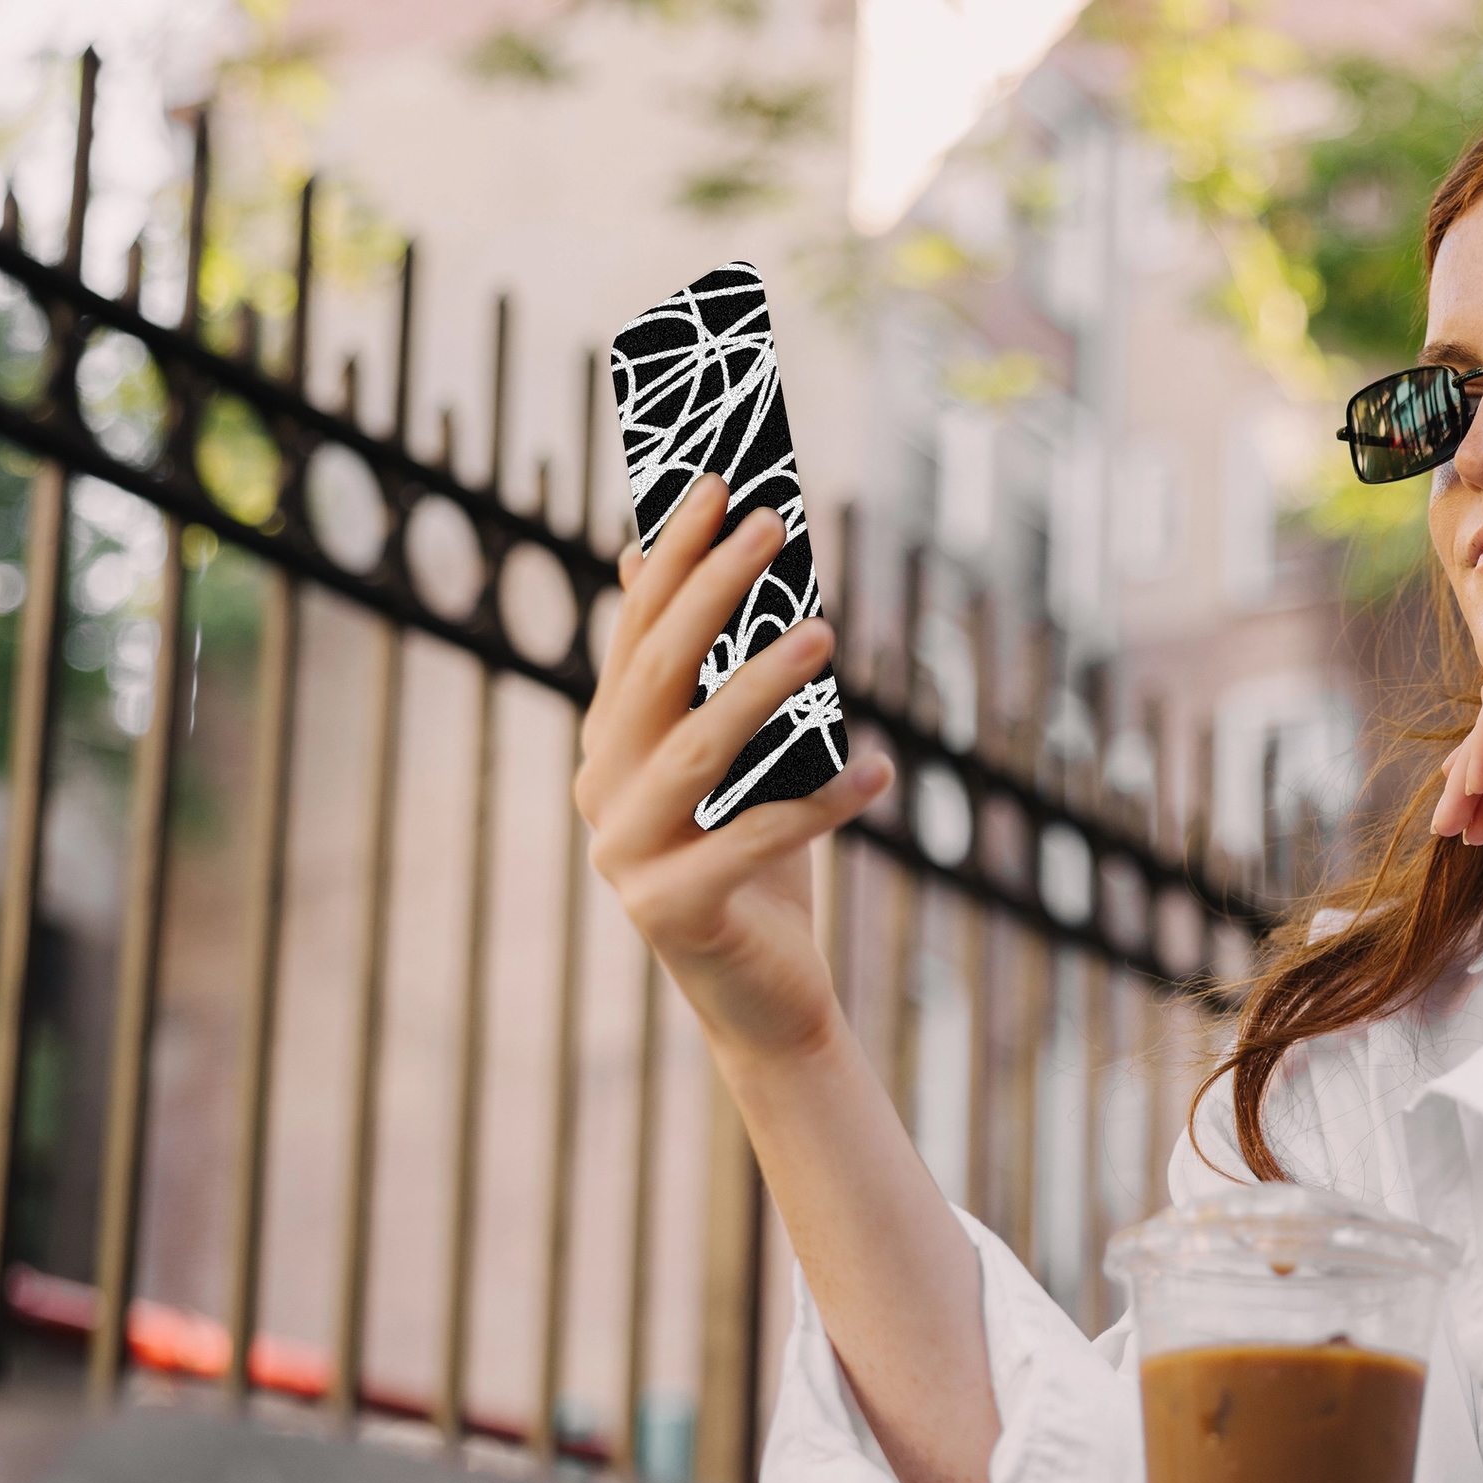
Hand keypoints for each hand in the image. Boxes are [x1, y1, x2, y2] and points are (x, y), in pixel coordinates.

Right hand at [577, 474, 893, 1059]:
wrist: (766, 997)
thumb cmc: (762, 863)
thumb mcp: (744, 766)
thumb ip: (719, 682)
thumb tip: (706, 568)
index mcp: (609, 745)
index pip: (636, 633)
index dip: (672, 557)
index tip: (716, 484)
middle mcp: (601, 791)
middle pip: (658, 673)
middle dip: (714, 590)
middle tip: (773, 526)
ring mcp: (626, 854)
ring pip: (699, 749)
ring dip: (764, 685)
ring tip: (826, 633)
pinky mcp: (673, 909)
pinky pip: (756, 839)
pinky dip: (823, 802)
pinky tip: (881, 768)